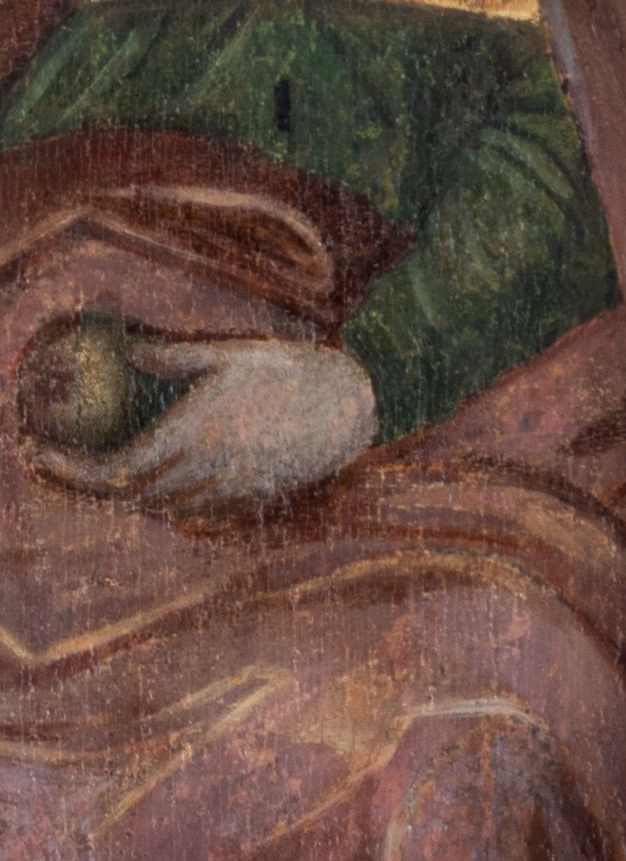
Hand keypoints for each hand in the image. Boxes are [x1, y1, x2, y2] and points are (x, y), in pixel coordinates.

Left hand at [36, 334, 378, 513]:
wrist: (350, 407)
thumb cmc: (289, 372)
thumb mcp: (226, 354)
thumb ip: (170, 356)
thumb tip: (121, 345)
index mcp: (195, 436)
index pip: (117, 470)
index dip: (71, 470)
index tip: (41, 453)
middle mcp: (207, 473)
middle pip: (129, 498)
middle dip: (84, 486)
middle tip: (54, 465)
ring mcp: (229, 492)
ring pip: (158, 510)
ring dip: (122, 497)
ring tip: (97, 472)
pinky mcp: (249, 501)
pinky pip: (190, 514)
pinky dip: (161, 505)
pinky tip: (152, 485)